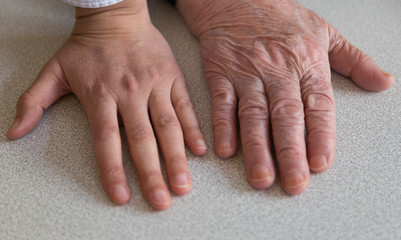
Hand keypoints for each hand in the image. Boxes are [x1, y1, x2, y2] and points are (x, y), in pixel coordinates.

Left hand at [6, 0, 206, 209]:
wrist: (116, 16)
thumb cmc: (88, 46)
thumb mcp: (53, 70)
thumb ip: (33, 101)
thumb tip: (14, 131)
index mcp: (100, 95)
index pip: (107, 140)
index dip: (113, 170)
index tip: (121, 196)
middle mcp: (129, 93)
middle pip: (142, 140)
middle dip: (152, 174)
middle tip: (161, 201)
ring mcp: (154, 85)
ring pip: (168, 126)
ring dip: (176, 158)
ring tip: (183, 184)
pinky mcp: (172, 77)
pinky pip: (184, 106)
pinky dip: (193, 129)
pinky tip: (199, 149)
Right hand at [177, 0, 393, 193]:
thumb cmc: (280, 17)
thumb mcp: (325, 32)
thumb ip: (354, 60)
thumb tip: (383, 82)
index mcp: (306, 64)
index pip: (318, 105)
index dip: (320, 136)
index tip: (320, 163)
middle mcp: (277, 71)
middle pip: (286, 116)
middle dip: (290, 153)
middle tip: (294, 183)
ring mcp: (247, 72)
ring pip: (254, 114)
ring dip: (257, 148)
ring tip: (261, 177)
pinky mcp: (221, 72)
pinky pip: (222, 102)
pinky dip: (223, 127)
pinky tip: (226, 150)